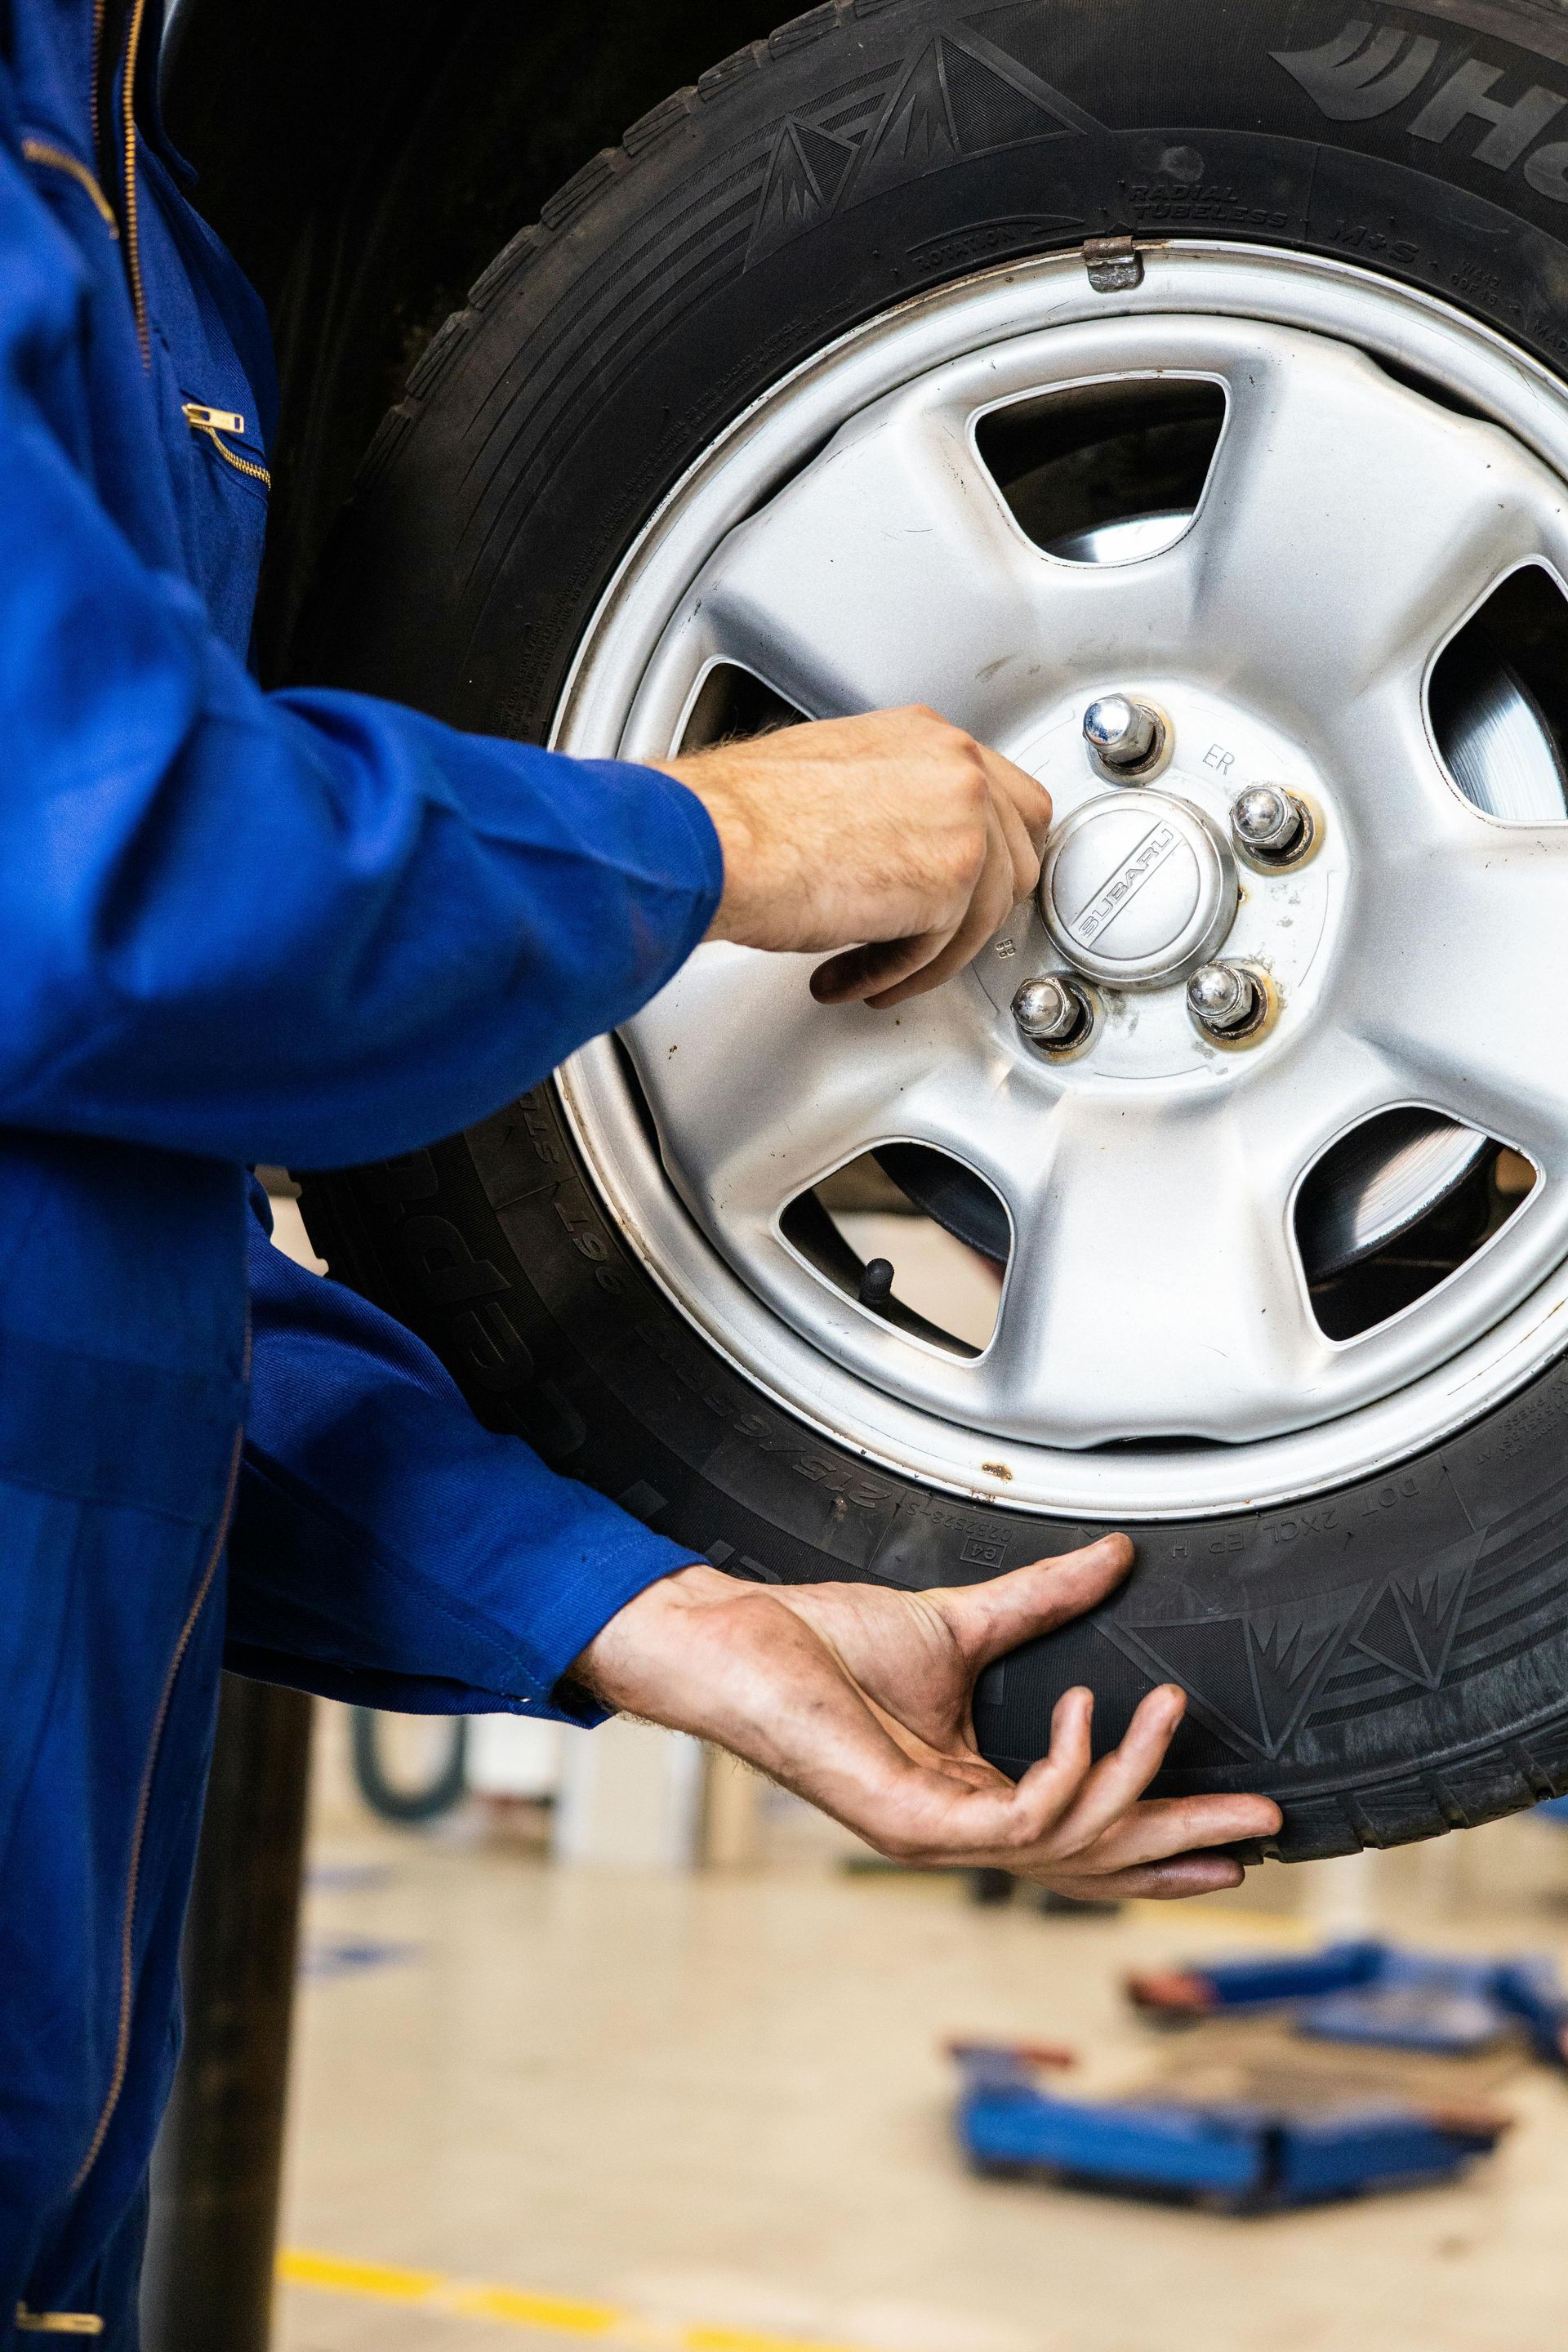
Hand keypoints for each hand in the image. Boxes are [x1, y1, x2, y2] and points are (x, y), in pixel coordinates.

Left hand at [572, 1536, 1280, 1898]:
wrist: (745, 1640)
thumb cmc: (825, 1640)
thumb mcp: (961, 1623)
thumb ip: (1042, 1601)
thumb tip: (1113, 1556)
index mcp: (974, 1794)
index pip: (1088, 1836)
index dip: (1164, 1839)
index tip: (1238, 1839)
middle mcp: (960, 1828)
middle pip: (1098, 1862)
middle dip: (1185, 1845)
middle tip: (1264, 1823)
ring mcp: (934, 1833)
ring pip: (1068, 1842)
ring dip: (1134, 1780)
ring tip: (1171, 1711)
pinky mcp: (909, 1820)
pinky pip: (1015, 1820)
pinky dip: (1064, 1771)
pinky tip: (1086, 1713)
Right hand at [654, 704, 1049, 1008]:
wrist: (715, 841)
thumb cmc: (743, 816)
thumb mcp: (834, 780)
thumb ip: (890, 804)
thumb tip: (900, 847)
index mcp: (927, 736)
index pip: (1006, 796)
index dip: (994, 852)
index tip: (971, 886)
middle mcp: (956, 767)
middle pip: (1020, 853)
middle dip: (980, 908)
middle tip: (938, 938)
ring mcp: (964, 819)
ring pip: (989, 910)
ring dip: (932, 953)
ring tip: (877, 969)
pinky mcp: (953, 878)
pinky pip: (946, 947)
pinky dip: (901, 973)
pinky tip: (859, 974)